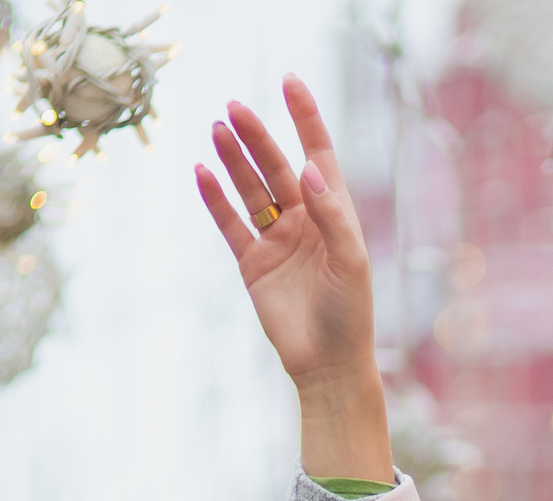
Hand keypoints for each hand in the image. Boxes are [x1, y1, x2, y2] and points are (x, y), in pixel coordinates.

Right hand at [193, 76, 392, 483]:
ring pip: (250, 190)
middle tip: (234, 108)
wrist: (328, 366)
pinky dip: (216, 199)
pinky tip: (201, 172)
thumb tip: (309, 170)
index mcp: (335, 213)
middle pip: (275, 167)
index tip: (289, 83)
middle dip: (256, 137)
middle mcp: (305, 221)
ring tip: (216, 128)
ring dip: (233, 160)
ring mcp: (277, 240)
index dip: (305, 119)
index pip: (318, 155)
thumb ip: (332, 214)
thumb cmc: (351, 314)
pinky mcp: (253, 264)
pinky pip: (230, 223)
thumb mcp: (351, 261)